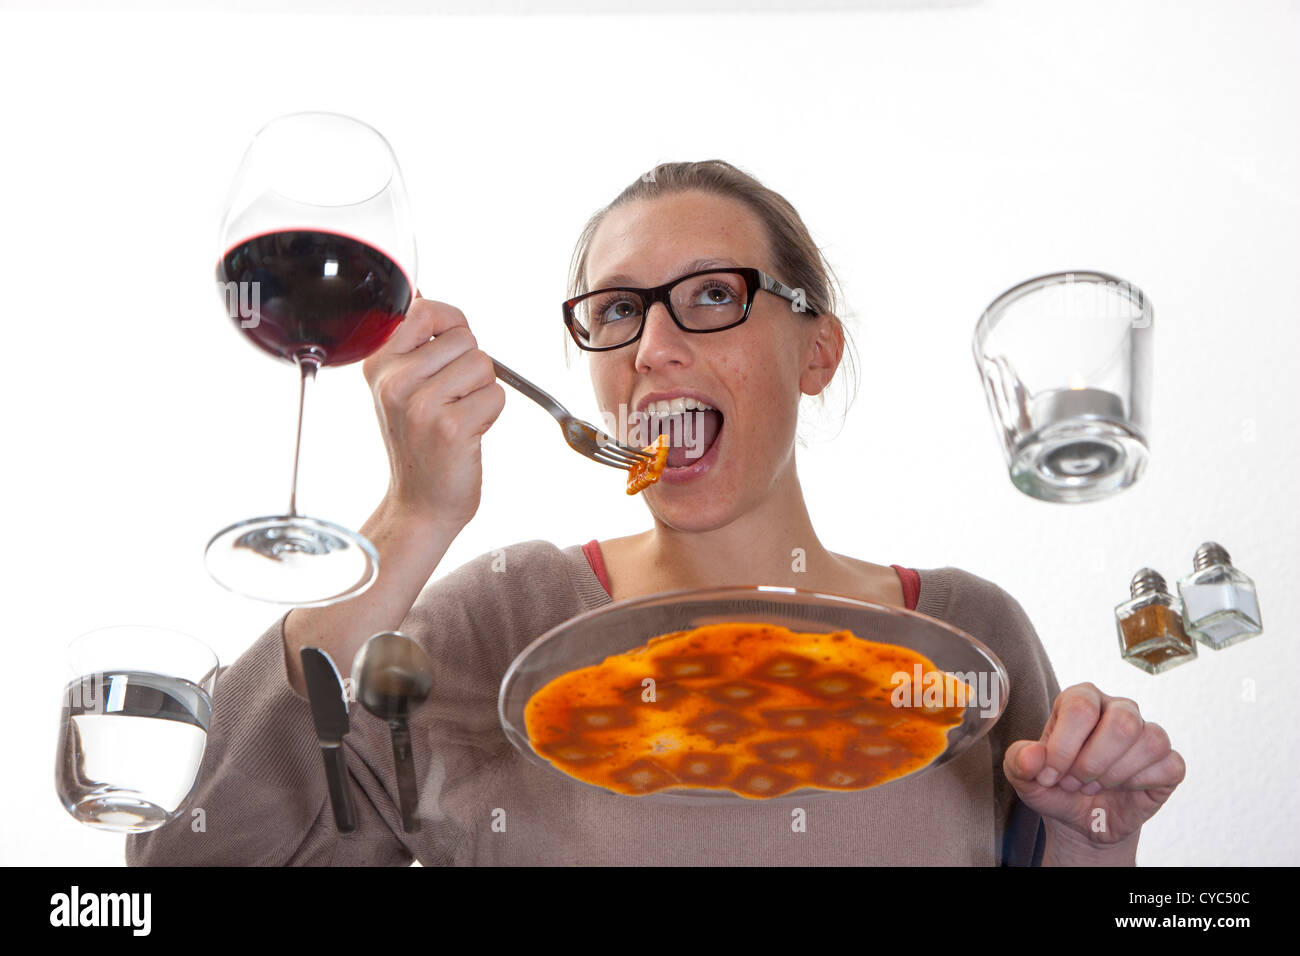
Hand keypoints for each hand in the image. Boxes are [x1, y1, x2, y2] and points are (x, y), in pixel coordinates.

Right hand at [362, 293, 506, 530]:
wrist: (420, 503)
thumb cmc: (419, 443)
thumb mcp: (401, 388)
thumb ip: (413, 344)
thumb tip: (421, 295)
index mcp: (378, 364)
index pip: (425, 309)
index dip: (451, 326)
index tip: (449, 353)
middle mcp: (394, 381)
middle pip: (465, 338)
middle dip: (471, 367)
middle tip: (451, 400)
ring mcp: (420, 404)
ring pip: (484, 365)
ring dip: (482, 392)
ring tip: (458, 416)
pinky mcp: (450, 427)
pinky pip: (495, 396)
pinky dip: (491, 415)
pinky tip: (467, 434)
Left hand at [1003, 682, 1184, 857]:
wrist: (1082, 819)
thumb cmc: (1055, 788)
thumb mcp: (1025, 778)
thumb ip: (1019, 762)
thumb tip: (1034, 755)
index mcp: (1081, 699)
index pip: (1081, 707)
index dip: (1064, 747)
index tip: (1049, 775)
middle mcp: (1118, 708)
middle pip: (1122, 722)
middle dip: (1092, 763)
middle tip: (1074, 783)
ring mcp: (1147, 733)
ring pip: (1150, 740)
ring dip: (1115, 774)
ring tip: (1094, 786)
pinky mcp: (1168, 761)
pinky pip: (1170, 764)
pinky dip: (1142, 783)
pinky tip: (1124, 789)